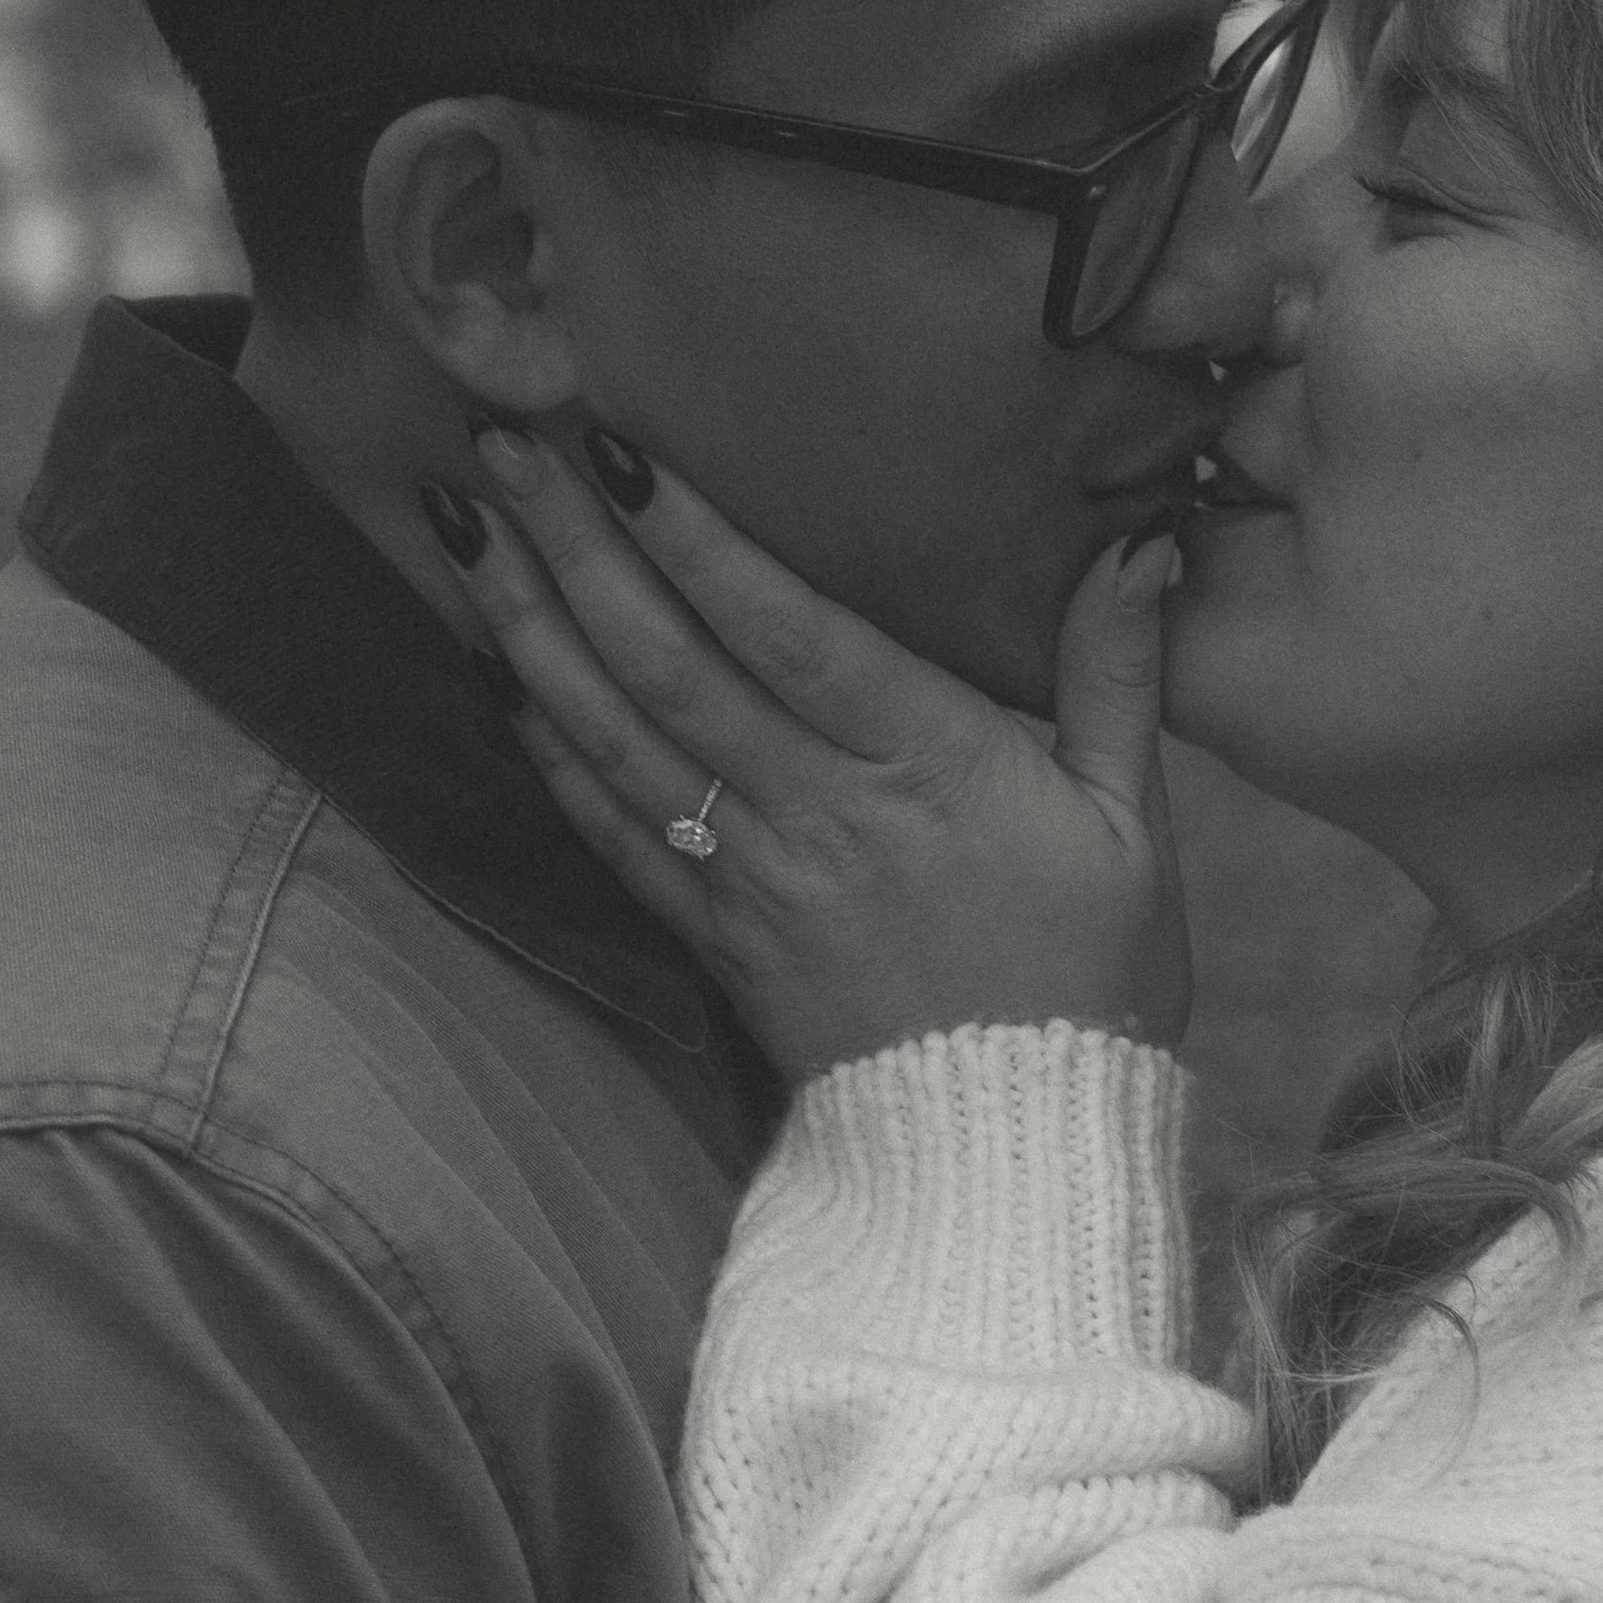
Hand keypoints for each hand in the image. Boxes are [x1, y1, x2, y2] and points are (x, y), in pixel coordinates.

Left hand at [430, 427, 1189, 1085]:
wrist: (1011, 1155)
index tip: (620, 450)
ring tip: (464, 531)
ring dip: (532, 629)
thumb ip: (1116, 673)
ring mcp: (751, 879)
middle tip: (502, 447)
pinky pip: (612, 833)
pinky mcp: (715, 937)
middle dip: (577, 550)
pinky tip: (500, 677)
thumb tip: (1138, 540)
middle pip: (671, 667)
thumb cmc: (1088, 979)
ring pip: (617, 738)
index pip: (787, 632)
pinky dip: (549, 753)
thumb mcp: (1133, 823)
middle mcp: (818, 814)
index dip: (696, 541)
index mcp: (926, 767)